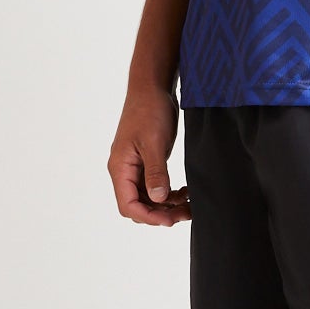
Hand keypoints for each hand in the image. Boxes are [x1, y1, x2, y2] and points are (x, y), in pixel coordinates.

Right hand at [108, 82, 191, 224]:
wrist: (152, 88)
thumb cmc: (149, 110)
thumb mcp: (154, 143)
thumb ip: (156, 172)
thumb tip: (159, 199)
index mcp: (120, 167)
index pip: (128, 205)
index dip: (148, 217)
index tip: (170, 220)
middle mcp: (124, 171)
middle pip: (138, 205)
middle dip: (160, 214)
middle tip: (185, 214)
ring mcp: (135, 167)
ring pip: (148, 198)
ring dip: (167, 206)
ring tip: (189, 205)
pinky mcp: (147, 162)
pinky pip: (155, 187)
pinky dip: (169, 194)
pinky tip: (184, 192)